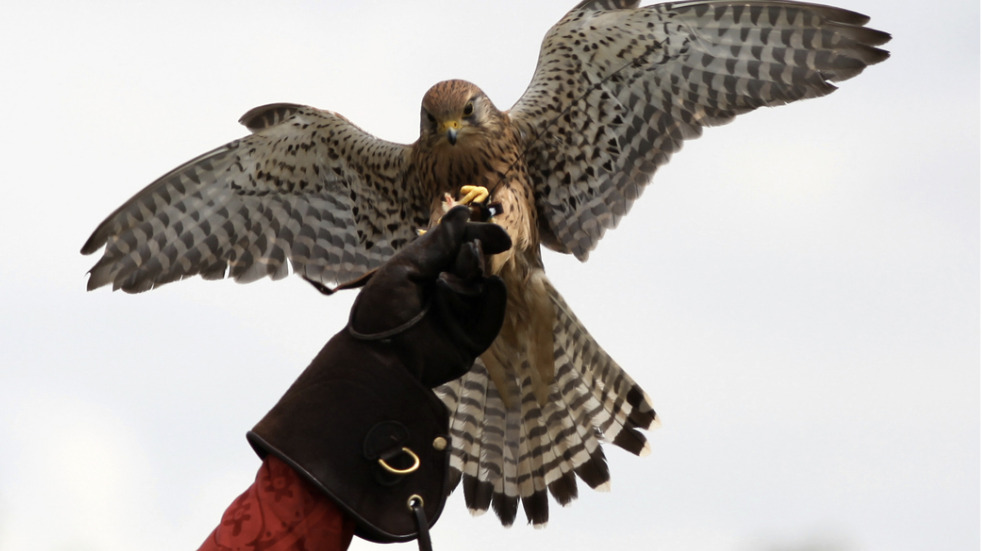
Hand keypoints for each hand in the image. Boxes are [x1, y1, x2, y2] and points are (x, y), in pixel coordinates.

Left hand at [348, 205, 510, 385]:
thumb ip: (436, 243)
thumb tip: (462, 211)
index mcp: (424, 274)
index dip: (477, 237)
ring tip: (464, 275)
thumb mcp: (406, 268)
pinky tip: (492, 286)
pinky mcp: (469, 340)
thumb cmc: (383, 311)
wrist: (380, 359)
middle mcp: (443, 294)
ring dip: (477, 276)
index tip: (497, 235)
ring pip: (482, 288)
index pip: (457, 248)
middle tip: (471, 254)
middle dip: (474, 256)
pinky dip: (495, 301)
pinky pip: (491, 318)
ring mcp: (457, 317)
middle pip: (472, 266)